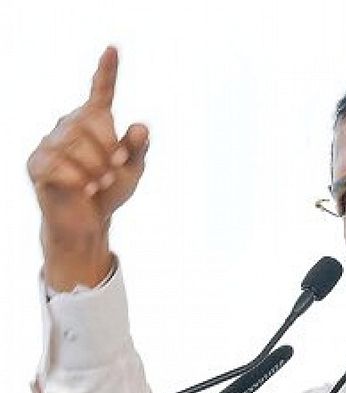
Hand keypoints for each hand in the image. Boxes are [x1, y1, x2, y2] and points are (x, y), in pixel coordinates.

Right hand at [27, 46, 149, 290]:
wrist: (87, 223)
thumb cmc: (109, 192)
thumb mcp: (132, 171)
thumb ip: (137, 149)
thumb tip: (141, 126)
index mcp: (94, 123)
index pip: (101, 92)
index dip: (107, 71)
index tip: (113, 49)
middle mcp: (68, 126)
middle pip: (89, 123)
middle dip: (108, 148)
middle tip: (116, 168)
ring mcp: (49, 144)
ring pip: (73, 144)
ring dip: (94, 167)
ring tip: (101, 183)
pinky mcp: (36, 164)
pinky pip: (58, 164)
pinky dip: (77, 179)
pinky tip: (85, 190)